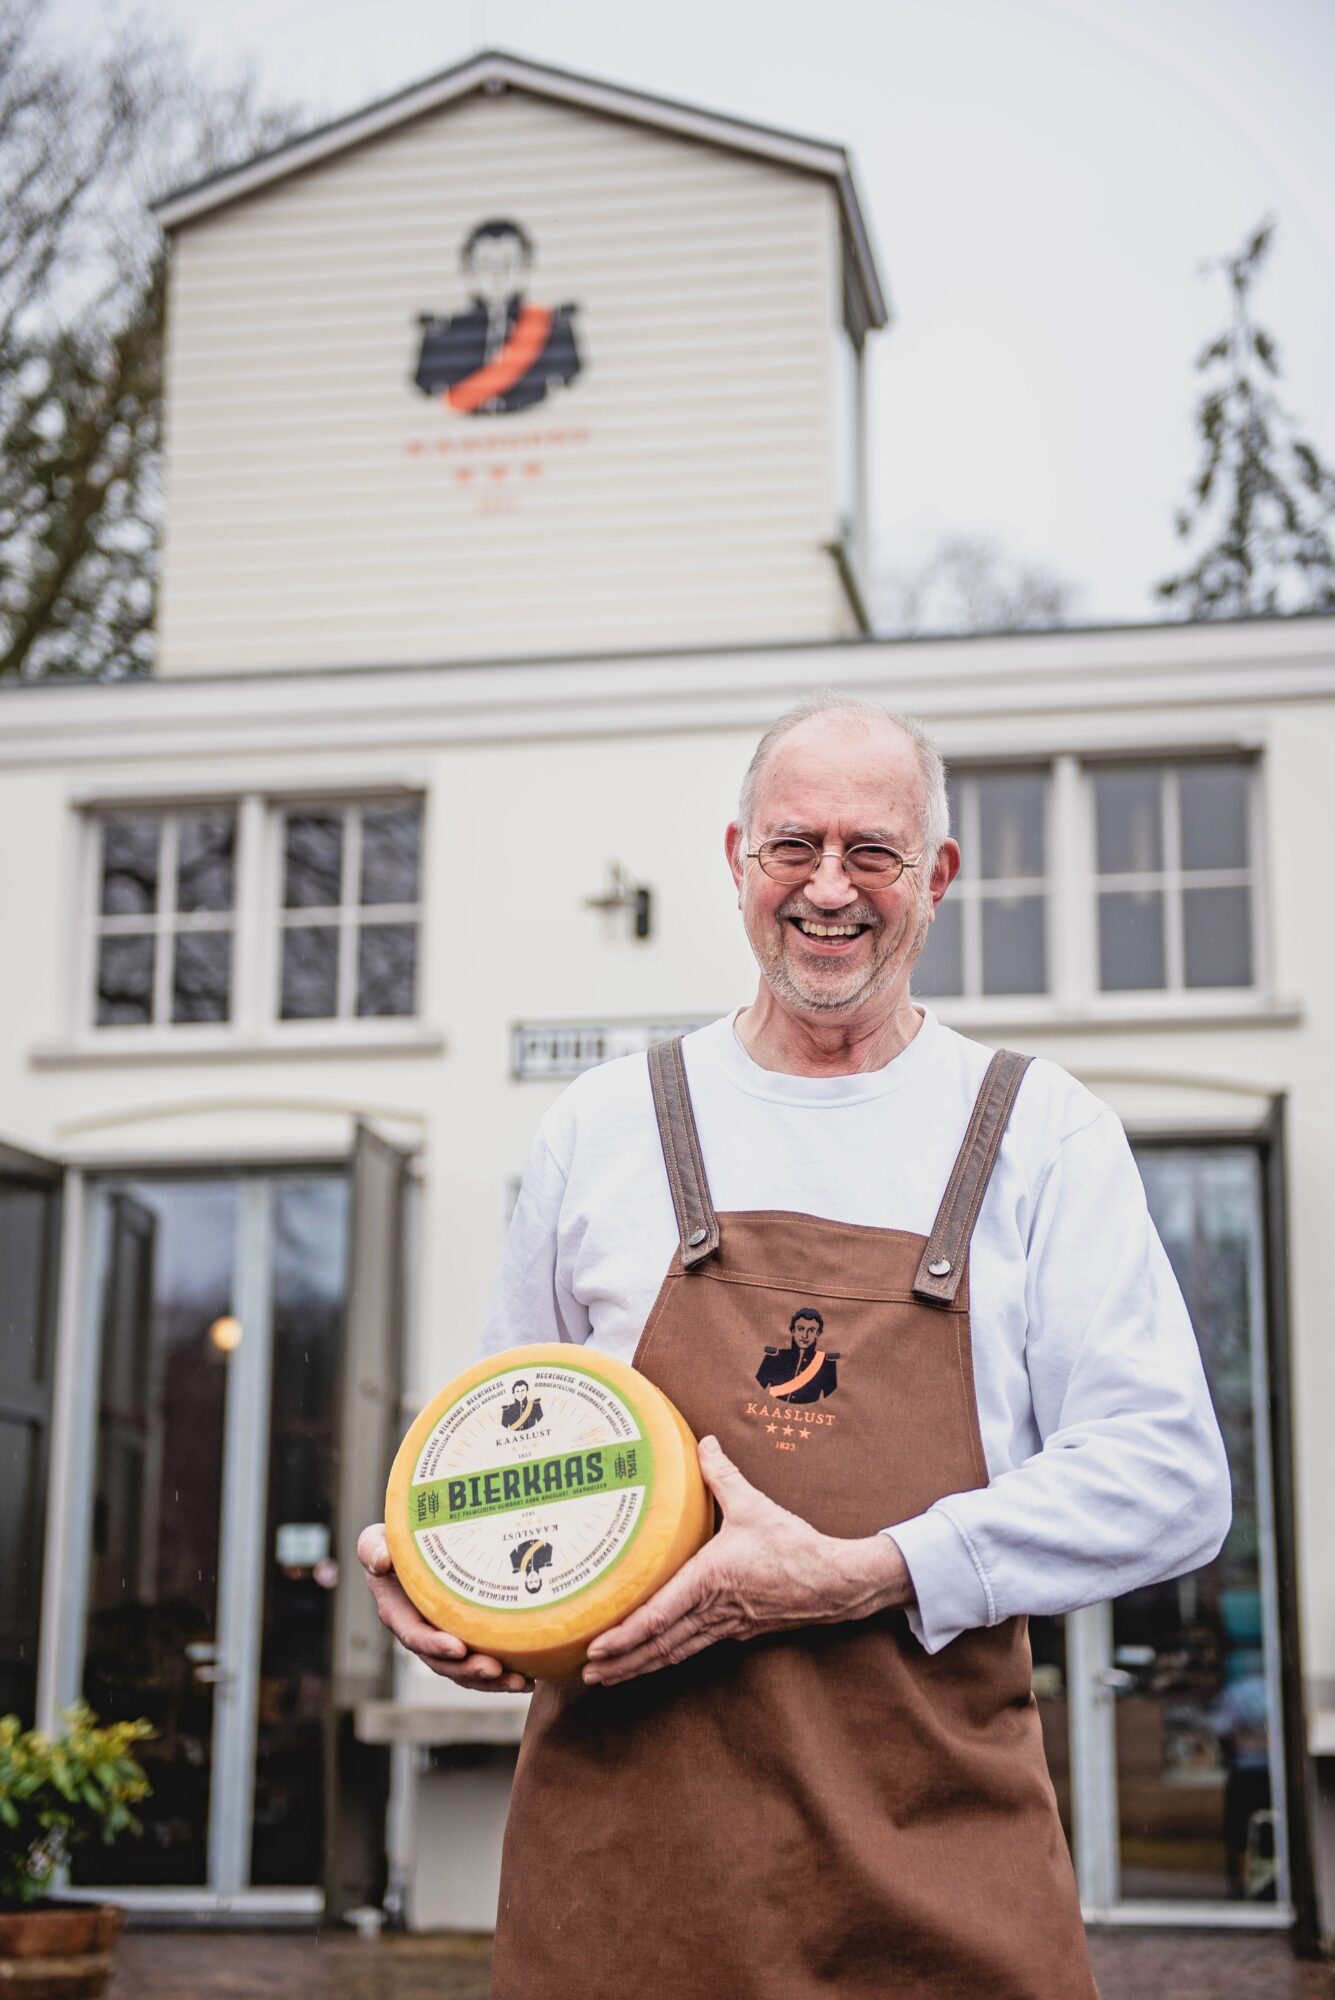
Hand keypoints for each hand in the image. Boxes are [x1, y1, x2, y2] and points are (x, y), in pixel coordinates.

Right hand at [357, 1524, 534, 1692]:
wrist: (413, 1547)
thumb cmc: (393, 1542)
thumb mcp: (375, 1542)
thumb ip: (373, 1549)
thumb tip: (381, 1560)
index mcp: (398, 1615)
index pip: (415, 1636)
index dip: (434, 1645)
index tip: (458, 1647)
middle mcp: (420, 1634)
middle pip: (444, 1663)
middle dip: (470, 1670)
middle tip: (496, 1669)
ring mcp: (442, 1639)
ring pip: (465, 1670)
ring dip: (491, 1681)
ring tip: (519, 1681)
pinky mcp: (463, 1638)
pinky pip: (480, 1662)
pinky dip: (502, 1674)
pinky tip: (529, 1677)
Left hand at [582, 1437, 913, 1687]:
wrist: (835, 1583)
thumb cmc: (794, 1547)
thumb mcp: (754, 1505)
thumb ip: (723, 1475)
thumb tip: (703, 1442)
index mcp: (710, 1581)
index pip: (659, 1616)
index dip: (625, 1635)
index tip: (596, 1647)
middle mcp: (713, 1610)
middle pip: (658, 1645)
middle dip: (621, 1662)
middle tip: (586, 1674)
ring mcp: (725, 1626)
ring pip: (674, 1653)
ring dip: (639, 1667)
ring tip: (606, 1678)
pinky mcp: (737, 1631)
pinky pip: (693, 1648)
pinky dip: (666, 1657)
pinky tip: (652, 1660)